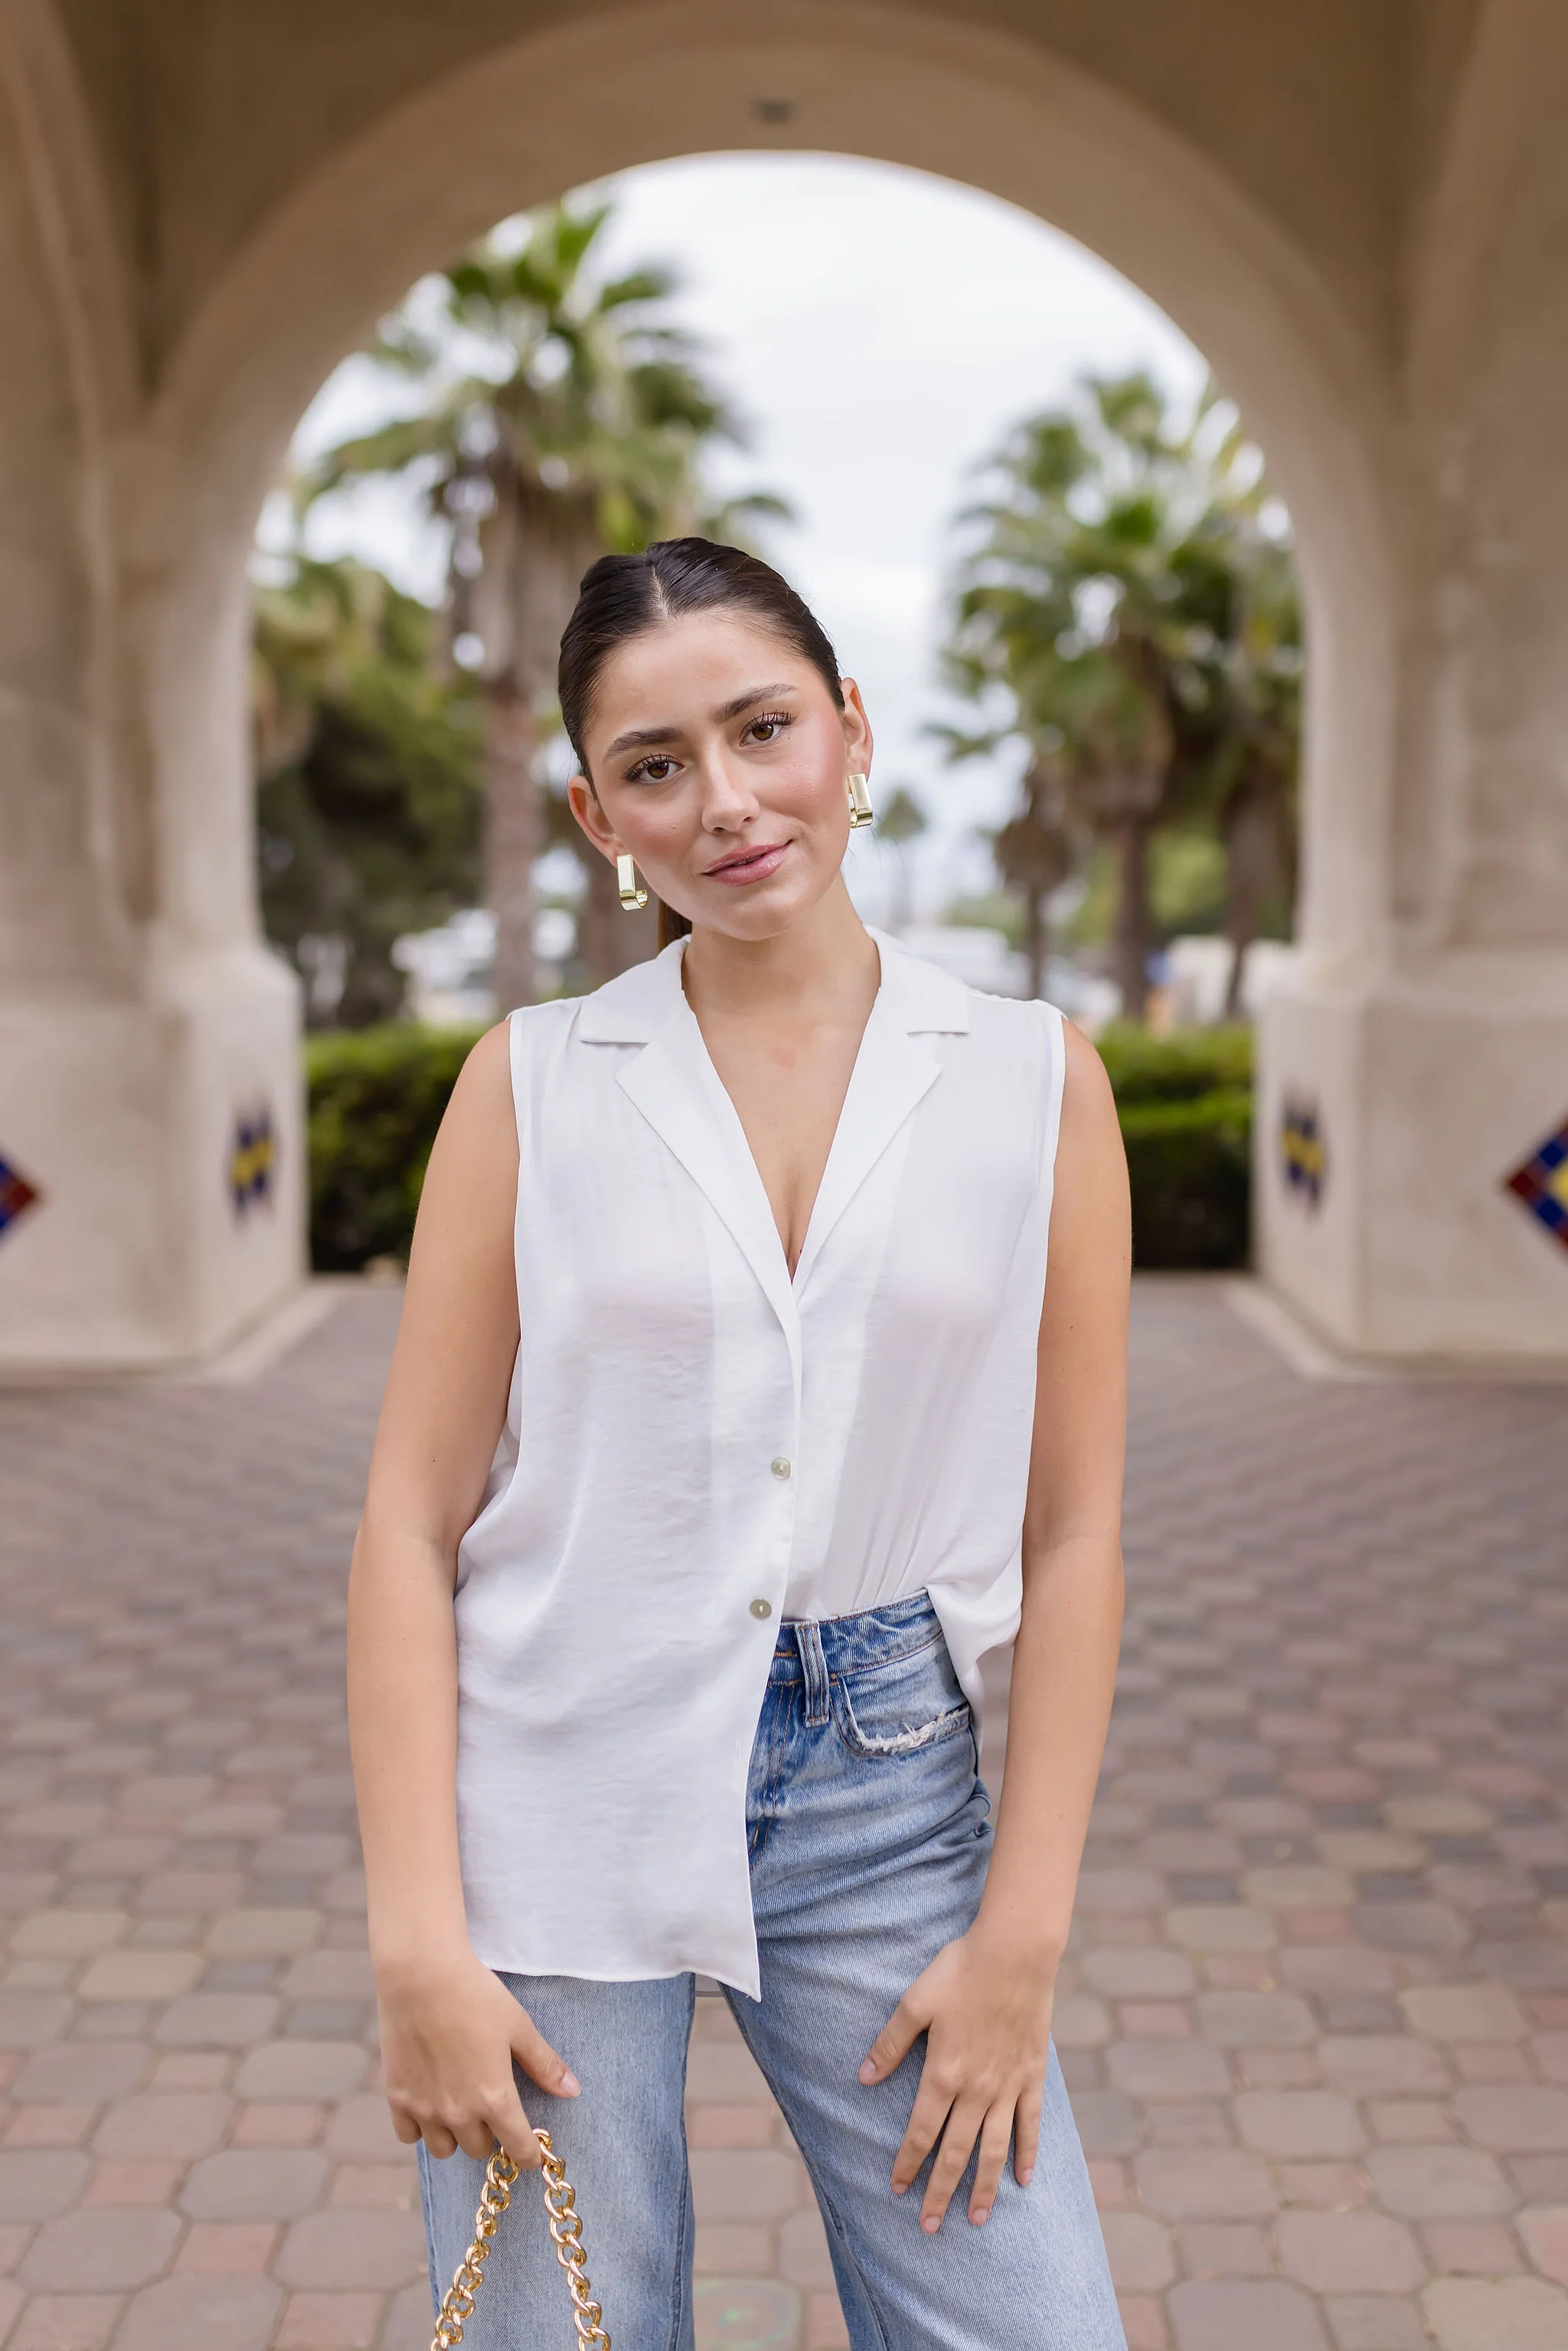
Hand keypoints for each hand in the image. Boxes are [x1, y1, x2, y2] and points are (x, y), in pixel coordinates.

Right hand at [376, 1940, 577, 2169]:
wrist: (421, 1975)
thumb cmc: (476, 1996)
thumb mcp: (519, 2026)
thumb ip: (544, 2064)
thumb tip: (573, 2091)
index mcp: (494, 2098)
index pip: (517, 2149)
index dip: (528, 2153)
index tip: (530, 2150)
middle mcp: (458, 2113)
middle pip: (479, 2149)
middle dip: (489, 2134)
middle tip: (489, 2105)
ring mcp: (424, 2109)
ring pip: (444, 2149)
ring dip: (455, 2134)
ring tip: (459, 2104)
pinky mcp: (397, 2097)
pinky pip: (409, 2136)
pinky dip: (421, 2127)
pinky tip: (429, 2101)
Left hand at [858, 1926, 1055, 2231]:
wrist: (1015, 1953)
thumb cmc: (960, 1971)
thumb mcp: (914, 2001)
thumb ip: (890, 2043)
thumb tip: (863, 2077)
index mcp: (943, 2074)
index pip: (920, 2133)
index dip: (907, 2164)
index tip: (897, 2190)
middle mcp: (977, 2090)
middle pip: (956, 2153)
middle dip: (940, 2191)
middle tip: (929, 2227)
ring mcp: (1008, 2086)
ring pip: (994, 2150)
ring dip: (983, 2188)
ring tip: (975, 2219)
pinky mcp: (1032, 2076)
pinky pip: (1030, 2125)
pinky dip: (1027, 2154)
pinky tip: (1023, 2180)